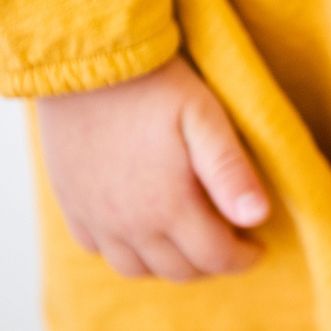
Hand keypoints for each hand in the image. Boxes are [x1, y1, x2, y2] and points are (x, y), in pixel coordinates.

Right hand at [36, 55, 268, 281]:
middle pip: (179, 270)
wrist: (84, 60)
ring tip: (190, 242)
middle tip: (229, 242)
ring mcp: (95, 217)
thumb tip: (259, 218)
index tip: (258, 246)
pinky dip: (127, 252)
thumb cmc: (153, 84)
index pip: (216, 258)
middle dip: (211, 263)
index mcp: (168, 207)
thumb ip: (230, 171)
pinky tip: (142, 230)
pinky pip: (99, 250)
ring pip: (137, 269)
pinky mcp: (71, 203)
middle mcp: (129, 224)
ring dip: (170, 264)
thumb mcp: (204, 118)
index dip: (243, 258)